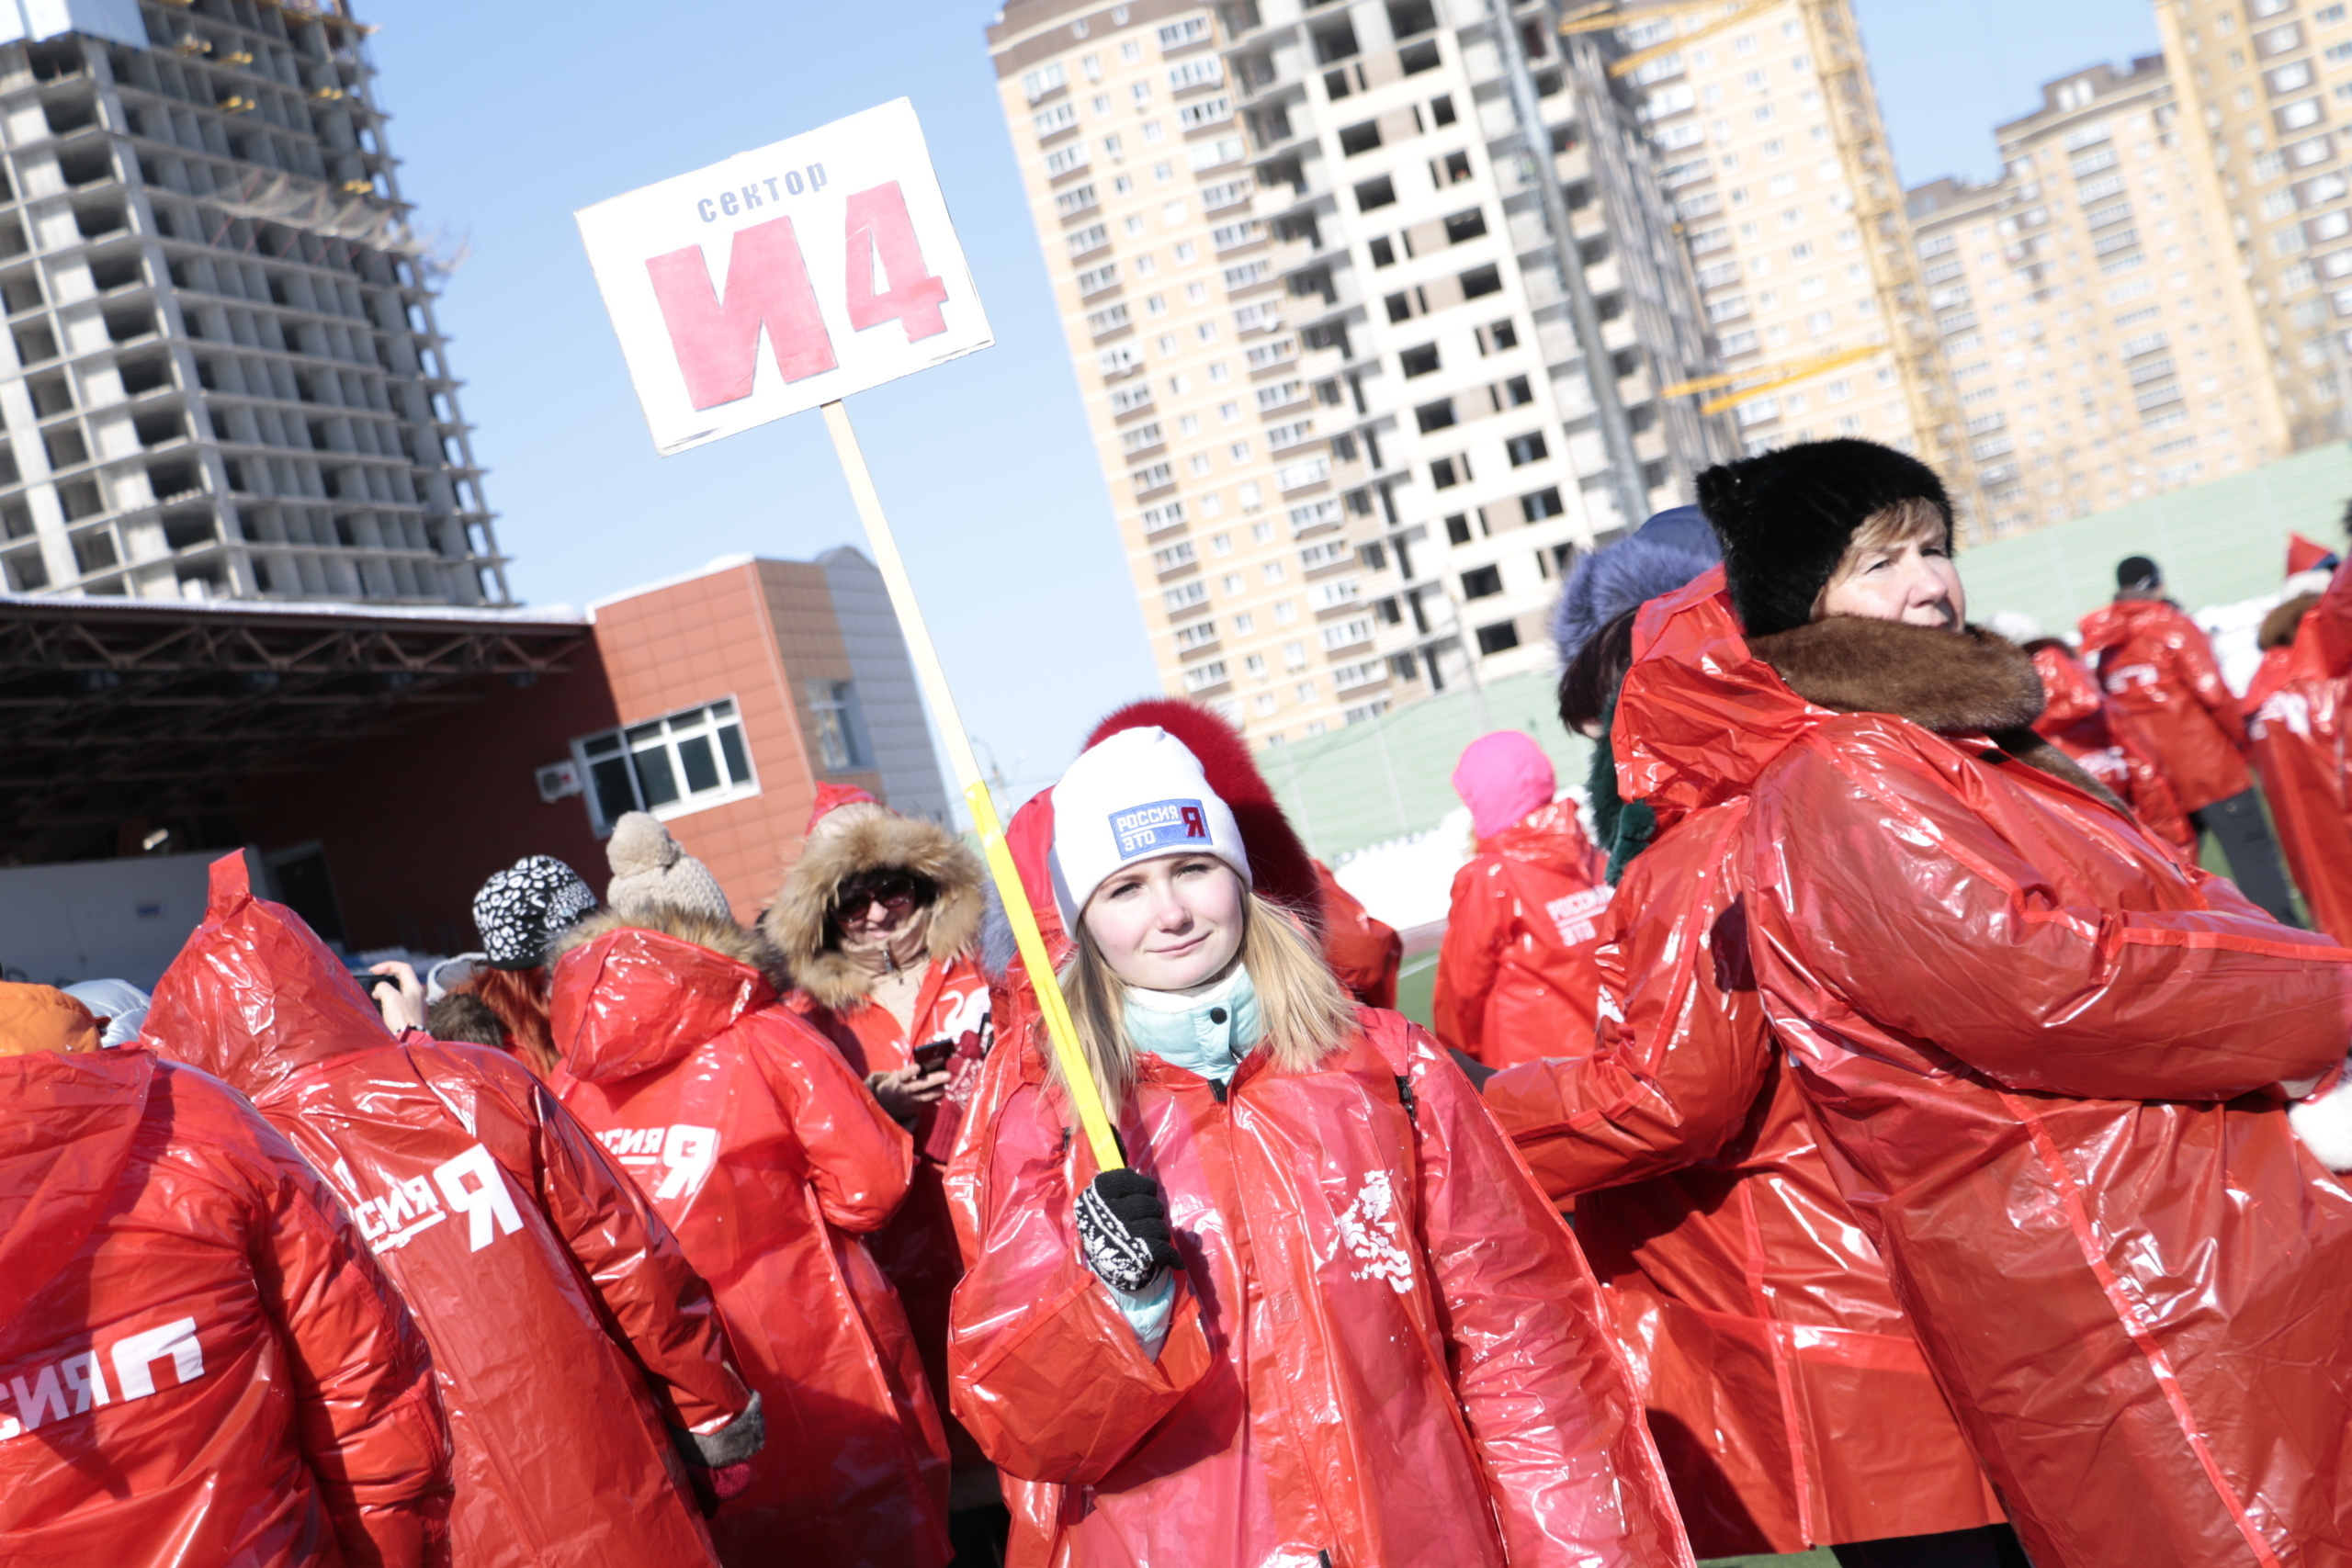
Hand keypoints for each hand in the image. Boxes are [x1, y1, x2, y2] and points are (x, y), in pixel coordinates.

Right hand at [368, 962, 425, 1033]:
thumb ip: (383, 987)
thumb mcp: (390, 997)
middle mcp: (418, 995)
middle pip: (401, 980)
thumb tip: (380, 989)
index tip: (373, 971)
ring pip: (399, 992)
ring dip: (386, 992)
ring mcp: (416, 1006)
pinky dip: (389, 1002)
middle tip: (373, 987)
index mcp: (416, 987)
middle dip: (385, 979)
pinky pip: (399, 1003)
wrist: (410, 1042)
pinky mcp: (411, 1016)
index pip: (403, 968)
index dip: (387, 965)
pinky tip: (382, 1009)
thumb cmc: (402, 1019)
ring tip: (375, 997)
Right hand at [867, 1064, 948, 1122]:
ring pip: (925, 1096)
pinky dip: (936, 1098)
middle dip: (934, 1080)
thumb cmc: (897, 1083)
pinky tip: (944, 1092)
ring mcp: (910, 1101)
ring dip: (938, 1091)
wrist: (885, 1103)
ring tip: (948, 1085)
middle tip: (947, 1075)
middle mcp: (904, 1091)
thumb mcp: (899, 1076)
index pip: (904, 1075)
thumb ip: (911, 1072)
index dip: (911, 1071)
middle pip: (920, 1085)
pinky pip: (927, 1103)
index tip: (919, 1067)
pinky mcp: (915, 1108)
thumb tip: (929, 1063)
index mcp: (899, 1080)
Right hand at [1075, 1169, 1180, 1292]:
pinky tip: (1176, 1261)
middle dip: (1153, 1212)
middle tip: (1146, 1220)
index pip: (1128, 1179)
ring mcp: (1122, 1236)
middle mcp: (1106, 1214)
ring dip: (1159, 1234)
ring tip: (1150, 1240)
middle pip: (1148, 1203)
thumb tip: (1145, 1178)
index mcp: (1095, 1197)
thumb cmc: (1107, 1228)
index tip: (1144, 1193)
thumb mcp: (1102, 1204)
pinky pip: (1164, 1248)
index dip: (1142, 1186)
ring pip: (1158, 1226)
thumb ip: (1120, 1188)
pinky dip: (1172, 1256)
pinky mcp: (1136, 1256)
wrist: (1102, 1267)